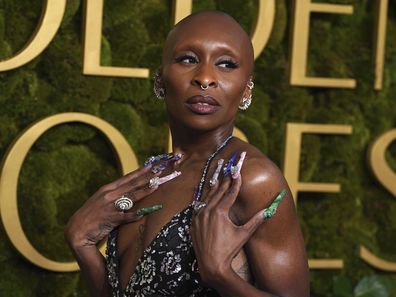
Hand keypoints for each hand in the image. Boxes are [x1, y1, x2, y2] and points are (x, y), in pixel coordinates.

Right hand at [65, 166, 161, 249]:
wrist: (76, 230)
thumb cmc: (91, 215)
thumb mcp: (101, 200)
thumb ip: (114, 194)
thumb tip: (129, 189)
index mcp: (107, 189)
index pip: (127, 178)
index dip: (140, 172)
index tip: (150, 166)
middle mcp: (109, 195)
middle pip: (132, 185)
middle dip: (146, 178)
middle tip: (159, 172)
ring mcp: (110, 206)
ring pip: (131, 197)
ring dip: (144, 191)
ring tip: (156, 186)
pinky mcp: (110, 219)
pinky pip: (125, 217)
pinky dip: (134, 215)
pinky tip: (143, 213)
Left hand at [190, 155, 268, 285]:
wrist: (211, 265)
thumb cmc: (229, 250)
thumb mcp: (244, 234)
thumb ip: (256, 220)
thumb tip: (270, 210)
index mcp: (220, 212)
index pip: (230, 193)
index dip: (236, 181)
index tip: (238, 171)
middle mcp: (208, 211)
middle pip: (218, 192)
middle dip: (225, 180)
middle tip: (229, 168)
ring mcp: (199, 216)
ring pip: (207, 197)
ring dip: (214, 187)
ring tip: (218, 177)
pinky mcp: (194, 222)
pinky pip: (199, 207)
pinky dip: (204, 199)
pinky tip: (207, 196)